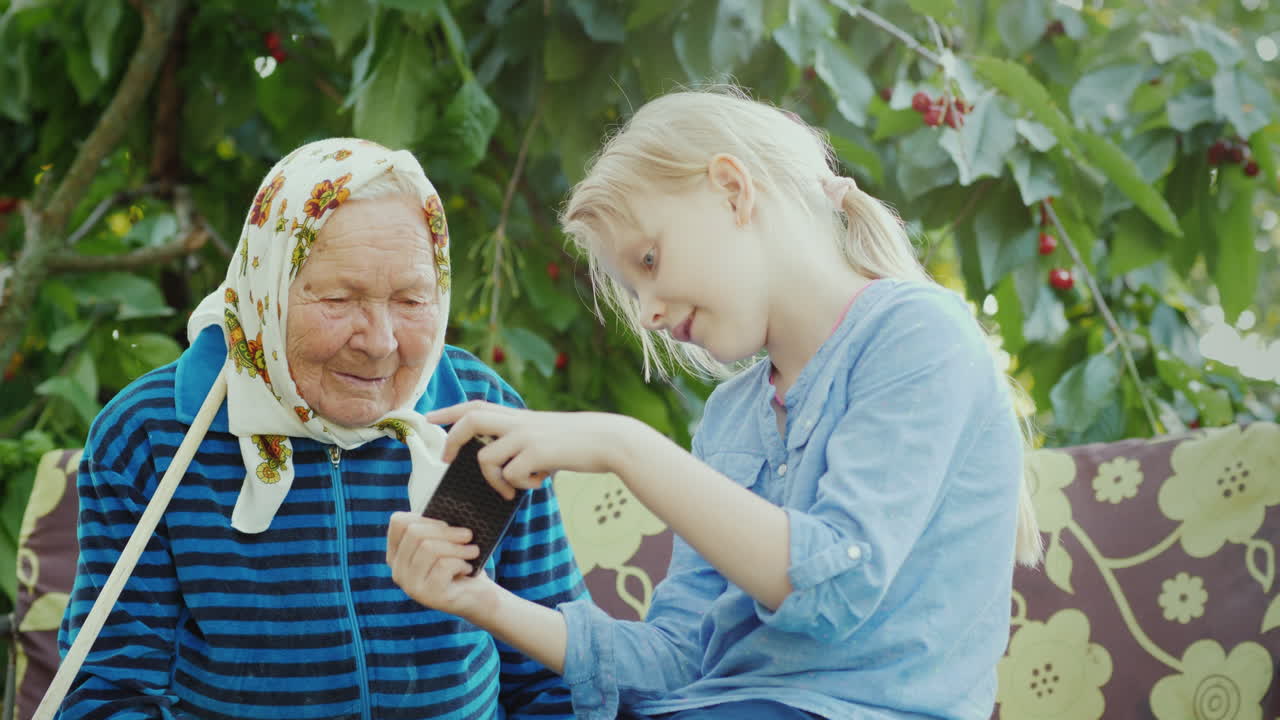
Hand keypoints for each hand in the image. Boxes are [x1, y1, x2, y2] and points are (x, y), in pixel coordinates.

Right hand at [386, 512, 498, 623]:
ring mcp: (411, 586)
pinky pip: (443, 565)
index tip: (446, 524)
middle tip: (468, 535)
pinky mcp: (429, 596)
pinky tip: (467, 569)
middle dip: (447, 530)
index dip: (425, 517)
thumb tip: (443, 506)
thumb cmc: (461, 563)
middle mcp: (398, 572)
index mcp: (396, 555)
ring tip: (472, 551)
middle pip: (414, 533)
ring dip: (457, 547)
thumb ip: (434, 528)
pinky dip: (461, 562)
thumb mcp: (444, 542)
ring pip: (428, 548)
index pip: (398, 522)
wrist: (479, 597)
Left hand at [427, 401, 644, 499]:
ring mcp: (526, 436)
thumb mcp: (545, 435)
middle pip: (470, 421)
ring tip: (513, 489)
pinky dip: (520, 485)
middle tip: (446, 460)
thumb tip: (504, 468)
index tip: (428, 419)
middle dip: (452, 441)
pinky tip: (538, 483)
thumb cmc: (577, 443)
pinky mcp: (537, 452)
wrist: (607, 440)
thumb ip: (521, 443)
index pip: (475, 406)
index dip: (449, 412)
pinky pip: (511, 475)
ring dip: (495, 480)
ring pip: (486, 459)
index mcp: (518, 417)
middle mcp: (518, 421)